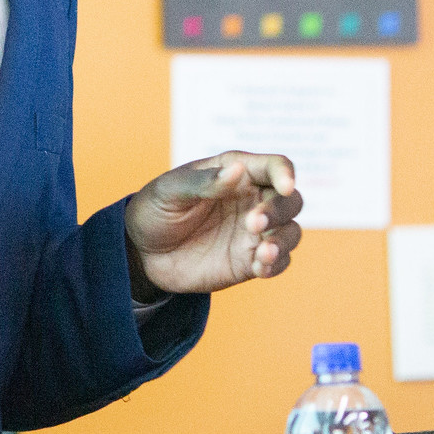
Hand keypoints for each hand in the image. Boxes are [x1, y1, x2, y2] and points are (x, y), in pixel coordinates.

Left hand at [124, 151, 301, 296]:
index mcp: (236, 172)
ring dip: (283, 240)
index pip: (274, 166)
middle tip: (254, 223)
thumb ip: (203, 182)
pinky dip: (276, 264)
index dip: (284, 173)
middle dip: (279, 210)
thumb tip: (237, 171)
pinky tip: (260, 267)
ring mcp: (254, 232)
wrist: (143, 252)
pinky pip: (278, 262)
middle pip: (290, 200)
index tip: (284, 185)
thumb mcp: (170, 190)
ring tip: (263, 252)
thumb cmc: (156, 209)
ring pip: (291, 231)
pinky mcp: (250, 260)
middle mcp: (252, 200)